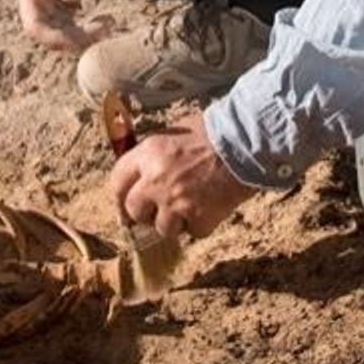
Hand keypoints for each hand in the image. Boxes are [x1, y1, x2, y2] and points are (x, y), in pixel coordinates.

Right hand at [15, 0, 108, 52]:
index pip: (35, 27)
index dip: (56, 38)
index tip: (82, 36)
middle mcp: (35, 6)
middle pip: (49, 36)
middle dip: (74, 40)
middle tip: (102, 31)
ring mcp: (48, 10)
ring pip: (62, 36)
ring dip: (83, 38)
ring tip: (108, 25)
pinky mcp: (61, 11)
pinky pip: (72, 29)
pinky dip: (87, 31)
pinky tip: (105, 23)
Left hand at [109, 111, 254, 239]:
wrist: (246, 142)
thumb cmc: (212, 132)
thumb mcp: (174, 133)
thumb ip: (153, 154)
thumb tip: (140, 172)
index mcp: (148, 154)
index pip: (117, 182)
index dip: (120, 196)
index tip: (124, 205)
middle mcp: (157, 180)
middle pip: (134, 211)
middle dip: (144, 213)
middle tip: (158, 209)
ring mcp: (177, 202)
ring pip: (162, 228)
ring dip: (174, 221)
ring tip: (190, 205)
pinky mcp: (199, 219)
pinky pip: (193, 231)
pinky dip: (200, 224)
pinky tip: (209, 206)